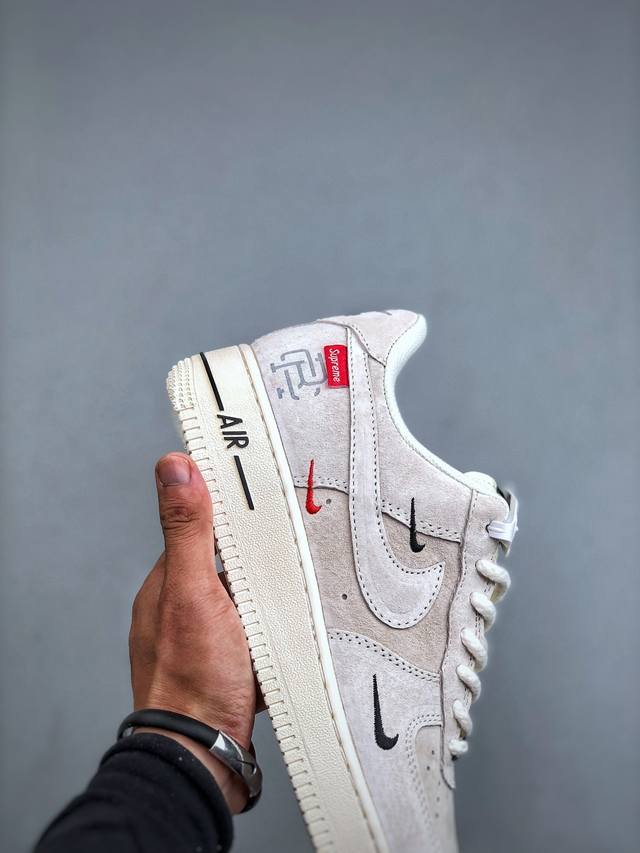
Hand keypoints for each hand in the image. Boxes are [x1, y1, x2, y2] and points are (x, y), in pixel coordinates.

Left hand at [129, 453, 256, 811]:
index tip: (258, 499)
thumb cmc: (195, 680)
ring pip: (243, 602)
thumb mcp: (194, 591)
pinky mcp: (224, 666)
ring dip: (265, 601)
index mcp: (167, 584)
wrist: (205, 755)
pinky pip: (252, 635)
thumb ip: (188, 530)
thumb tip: (174, 467)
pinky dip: (268, 633)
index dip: (229, 515)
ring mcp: (201, 640)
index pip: (201, 531)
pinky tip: (282, 637)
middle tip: (285, 560)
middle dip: (256, 564)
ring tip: (289, 601)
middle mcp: (180, 610)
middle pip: (227, 567)